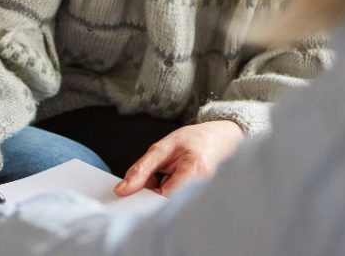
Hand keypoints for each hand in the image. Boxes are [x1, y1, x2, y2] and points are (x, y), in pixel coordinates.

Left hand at [115, 120, 243, 196]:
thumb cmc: (195, 140)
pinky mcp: (202, 200)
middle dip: (154, 194)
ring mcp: (205, 195)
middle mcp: (203, 186)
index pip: (163, 195)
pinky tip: (173, 183)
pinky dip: (170, 196)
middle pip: (167, 204)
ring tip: (166, 177)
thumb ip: (142, 169)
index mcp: (195, 169)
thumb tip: (122, 190)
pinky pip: (178, 204)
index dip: (146, 193)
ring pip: (171, 205)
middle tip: (155, 177)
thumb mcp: (162, 147)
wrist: (222, 139)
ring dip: (162, 194)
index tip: (133, 192)